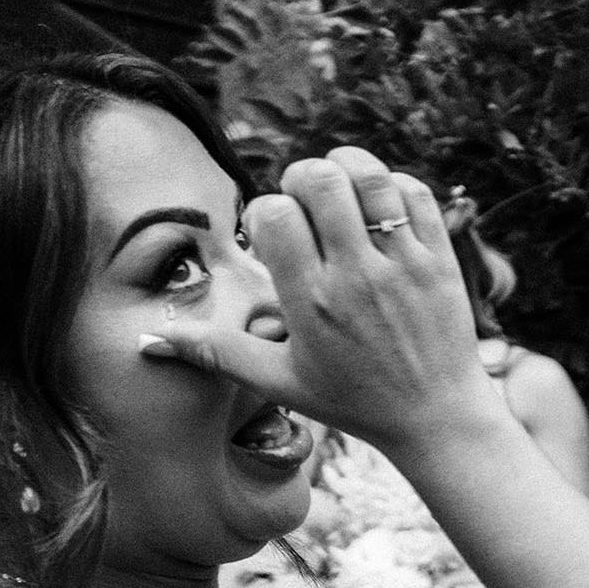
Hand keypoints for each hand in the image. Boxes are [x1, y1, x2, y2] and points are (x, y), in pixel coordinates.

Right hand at [139, 147, 489, 453]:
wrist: (436, 417)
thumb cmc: (354, 402)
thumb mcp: (279, 383)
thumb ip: (216, 354)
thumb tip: (149, 341)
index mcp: (311, 301)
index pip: (275, 214)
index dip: (265, 212)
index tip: (275, 236)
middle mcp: (357, 276)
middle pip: (321, 180)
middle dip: (302, 177)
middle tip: (306, 204)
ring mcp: (404, 264)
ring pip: (371, 178)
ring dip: (347, 169)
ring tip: (339, 191)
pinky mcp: (440, 259)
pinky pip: (416, 195)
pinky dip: (392, 186)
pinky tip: (378, 206)